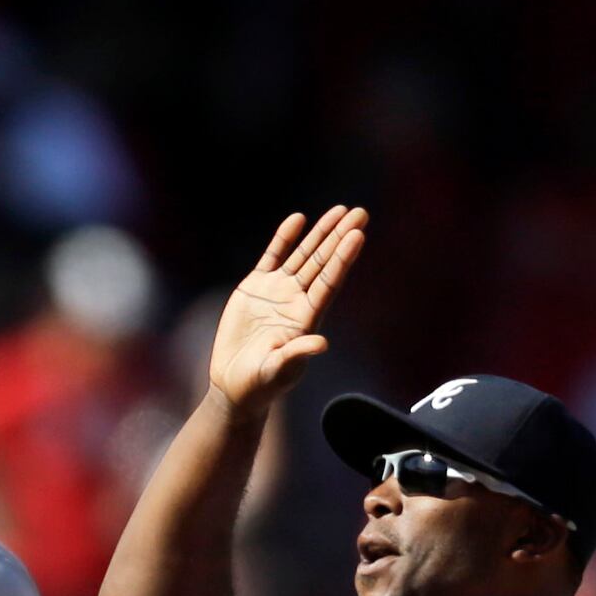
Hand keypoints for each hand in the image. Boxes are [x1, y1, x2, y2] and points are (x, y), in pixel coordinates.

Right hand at [207, 207, 366, 411]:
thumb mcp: (278, 371)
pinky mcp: (256, 288)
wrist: (235, 384)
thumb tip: (322, 343)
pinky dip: (285, 238)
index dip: (343, 259)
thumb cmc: (260, 384)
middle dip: (340, 237)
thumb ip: (297, 354)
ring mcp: (278, 292)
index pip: (329, 282)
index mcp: (306, 319)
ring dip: (321, 233)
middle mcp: (297, 300)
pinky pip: (273, 256)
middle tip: (360, 213)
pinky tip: (298, 220)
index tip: (357, 236)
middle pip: (323, 263)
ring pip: (304, 255)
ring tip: (340, 211)